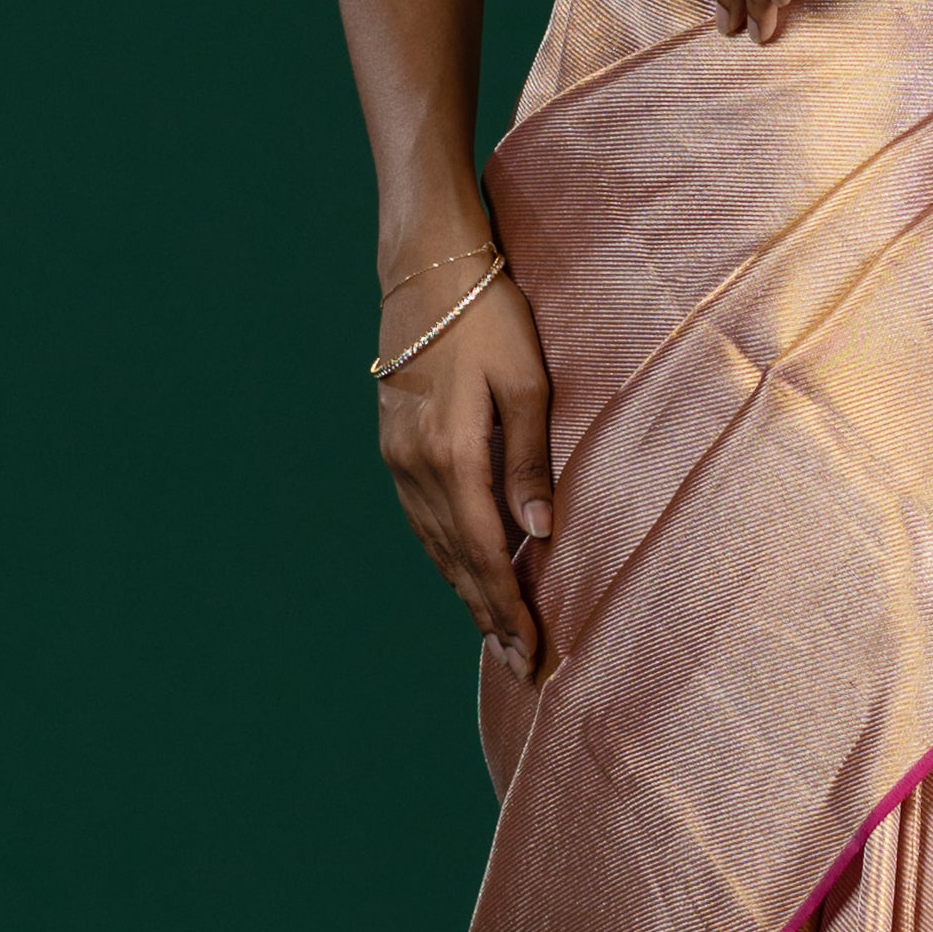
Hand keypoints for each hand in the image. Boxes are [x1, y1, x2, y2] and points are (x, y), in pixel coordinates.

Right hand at [372, 271, 552, 661]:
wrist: (427, 268)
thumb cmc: (490, 315)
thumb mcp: (527, 382)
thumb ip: (531, 461)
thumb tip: (540, 533)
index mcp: (452, 454)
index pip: (486, 552)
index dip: (508, 606)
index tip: (531, 651)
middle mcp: (416, 465)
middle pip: (456, 559)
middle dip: (488, 614)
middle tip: (519, 663)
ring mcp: (398, 456)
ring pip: (433, 543)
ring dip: (464, 590)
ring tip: (493, 631)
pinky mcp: (393, 443)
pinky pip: (420, 517)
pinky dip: (444, 553)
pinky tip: (461, 570)